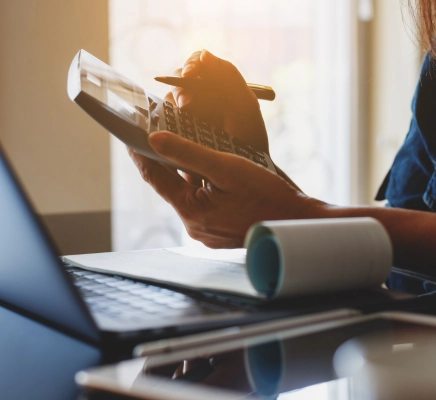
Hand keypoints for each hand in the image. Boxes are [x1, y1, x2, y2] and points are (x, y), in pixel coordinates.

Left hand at [128, 132, 326, 247]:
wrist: (296, 224)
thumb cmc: (267, 196)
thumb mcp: (227, 168)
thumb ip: (189, 153)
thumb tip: (155, 139)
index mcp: (192, 211)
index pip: (154, 177)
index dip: (140, 153)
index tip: (130, 135)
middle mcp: (195, 225)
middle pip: (171, 186)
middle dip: (165, 160)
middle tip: (159, 133)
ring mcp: (208, 231)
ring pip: (188, 194)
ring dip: (186, 172)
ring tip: (187, 146)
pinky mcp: (220, 232)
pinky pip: (204, 203)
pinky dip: (202, 185)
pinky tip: (212, 171)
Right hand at [168, 50, 268, 153]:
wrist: (248, 173)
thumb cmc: (250, 137)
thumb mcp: (244, 105)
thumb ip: (228, 76)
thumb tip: (205, 54)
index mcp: (216, 84)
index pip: (197, 63)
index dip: (192, 64)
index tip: (191, 73)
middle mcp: (199, 96)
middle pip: (178, 79)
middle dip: (181, 87)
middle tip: (187, 102)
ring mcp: (186, 114)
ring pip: (169, 99)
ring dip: (175, 104)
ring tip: (186, 114)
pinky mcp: (176, 133)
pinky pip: (164, 122)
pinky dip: (167, 121)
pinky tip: (175, 129)